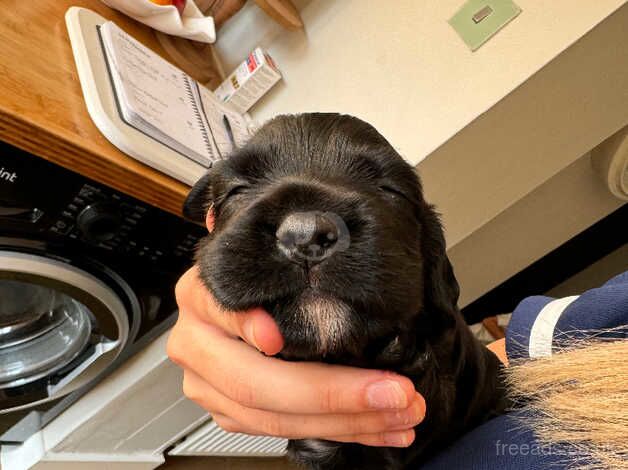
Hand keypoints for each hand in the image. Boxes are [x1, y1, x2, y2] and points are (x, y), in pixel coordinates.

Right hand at [167, 266, 425, 446]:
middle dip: (333, 392)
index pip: (218, 308)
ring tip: (399, 412)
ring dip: (348, 421)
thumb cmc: (266, 279)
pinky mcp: (231, 413)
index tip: (278, 338)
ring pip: (274, 418)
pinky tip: (380, 425)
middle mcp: (196, 342)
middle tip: (392, 390)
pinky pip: (283, 433)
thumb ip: (272, 241)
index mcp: (200, 294)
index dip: (245, 325)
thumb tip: (274, 216)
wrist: (248, 310)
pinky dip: (341, 431)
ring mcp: (209, 384)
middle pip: (253, 381)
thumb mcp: (269, 254)